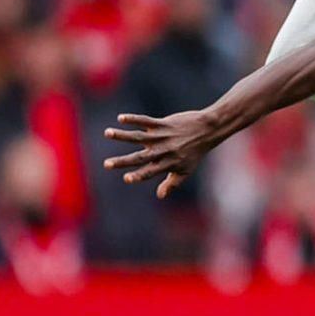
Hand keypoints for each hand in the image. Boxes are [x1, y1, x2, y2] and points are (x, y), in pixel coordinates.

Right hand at [102, 109, 223, 199]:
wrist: (207, 130)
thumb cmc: (195, 152)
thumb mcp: (186, 170)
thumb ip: (171, 184)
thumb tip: (160, 196)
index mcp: (167, 163)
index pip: (150, 172)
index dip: (138, 176)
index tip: (126, 178)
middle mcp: (163, 151)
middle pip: (140, 157)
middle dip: (123, 161)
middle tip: (106, 164)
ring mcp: (162, 137)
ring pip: (139, 136)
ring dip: (122, 135)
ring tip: (107, 133)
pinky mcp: (163, 124)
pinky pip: (146, 121)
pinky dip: (133, 119)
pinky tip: (120, 119)